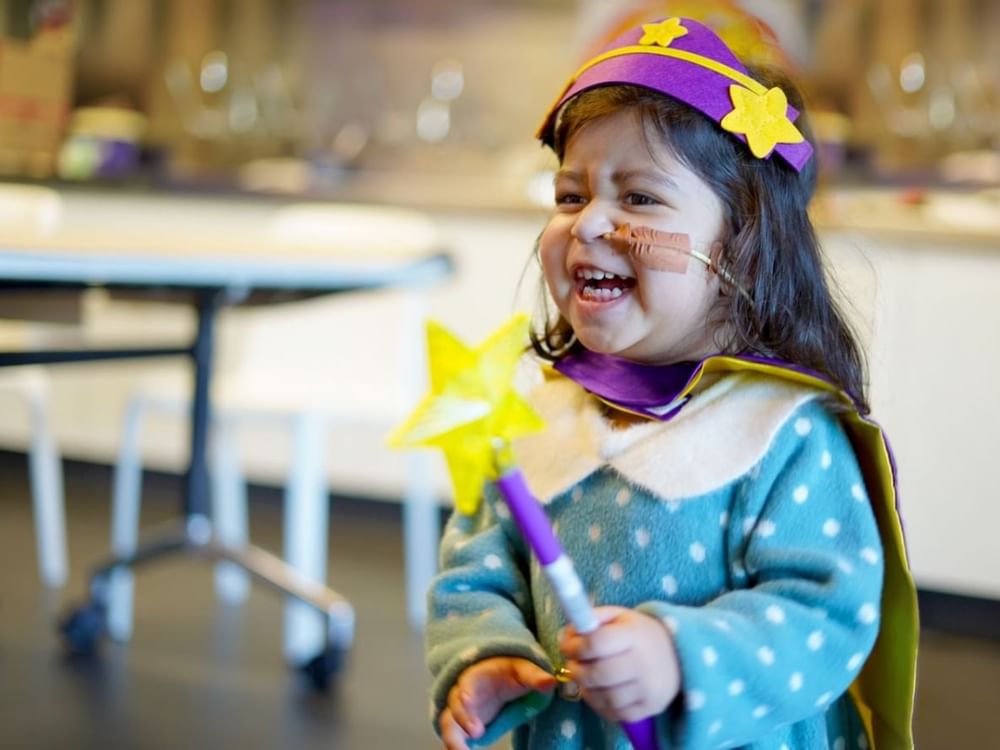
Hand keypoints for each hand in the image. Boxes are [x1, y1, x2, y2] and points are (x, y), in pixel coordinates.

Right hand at [439, 656, 556, 749]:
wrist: (497, 677)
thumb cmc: (508, 673)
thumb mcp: (522, 671)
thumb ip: (534, 676)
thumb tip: (551, 681)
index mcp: (476, 676)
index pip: (467, 682)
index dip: (466, 691)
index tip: (467, 700)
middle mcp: (462, 694)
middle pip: (455, 704)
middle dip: (463, 717)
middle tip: (476, 732)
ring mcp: (460, 712)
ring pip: (449, 724)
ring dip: (453, 739)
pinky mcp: (461, 727)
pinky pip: (454, 738)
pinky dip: (456, 747)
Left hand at [559, 606, 680, 722]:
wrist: (678, 655)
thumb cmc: (639, 634)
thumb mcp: (618, 616)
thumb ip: (591, 620)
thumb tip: (565, 637)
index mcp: (635, 635)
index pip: (597, 643)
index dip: (575, 646)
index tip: (567, 646)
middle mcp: (645, 663)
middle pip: (599, 674)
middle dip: (577, 671)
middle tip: (573, 666)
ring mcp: (649, 688)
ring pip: (605, 697)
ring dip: (586, 690)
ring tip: (586, 679)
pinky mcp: (651, 708)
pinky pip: (616, 713)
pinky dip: (600, 705)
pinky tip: (599, 692)